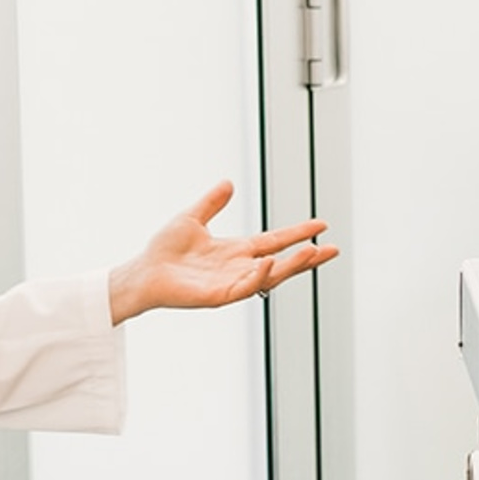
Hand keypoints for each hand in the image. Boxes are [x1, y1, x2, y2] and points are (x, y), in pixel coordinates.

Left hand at [108, 181, 338, 323]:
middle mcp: (240, 268)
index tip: (322, 225)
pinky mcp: (219, 296)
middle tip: (334, 250)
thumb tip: (228, 183)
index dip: (297, 233)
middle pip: (282, 262)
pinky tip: (269, 262)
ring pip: (270, 276)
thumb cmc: (164, 250)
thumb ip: (211, 203)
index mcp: (237, 251)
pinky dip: (259, 275)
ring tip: (313, 253)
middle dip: (308, 257)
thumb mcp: (192, 218)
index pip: (275, 242)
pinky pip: (245, 287)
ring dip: (292, 266)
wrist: (144, 271)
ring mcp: (232, 283)